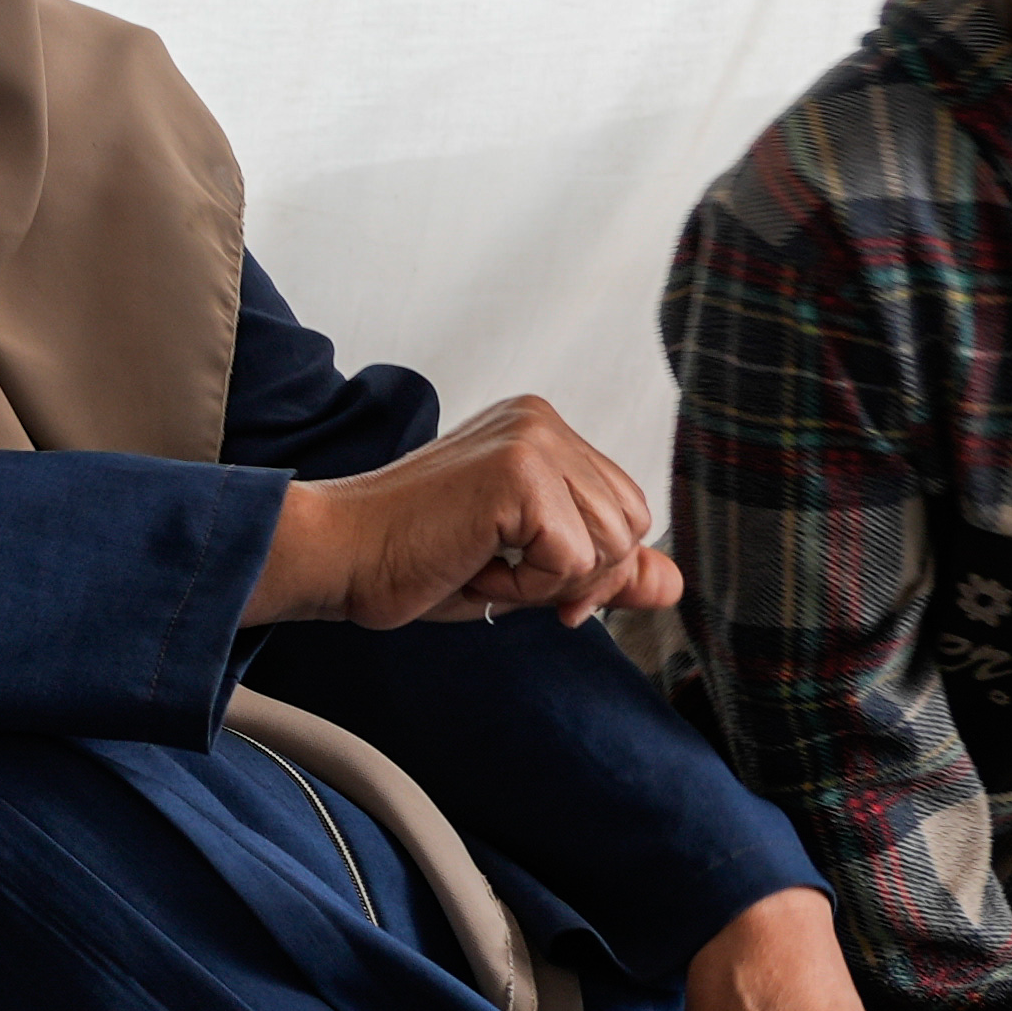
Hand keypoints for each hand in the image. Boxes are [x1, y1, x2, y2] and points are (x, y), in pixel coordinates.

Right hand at [255, 395, 681, 632]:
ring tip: (483, 566)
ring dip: (549, 583)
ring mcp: (532, 441)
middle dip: (581, 577)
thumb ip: (600, 570)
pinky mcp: (519, 474)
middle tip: (506, 580)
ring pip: (611, 544)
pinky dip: (527, 589)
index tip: (539, 588)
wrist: (339, 556)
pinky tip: (474, 568)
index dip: (594, 565)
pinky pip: (573, 562)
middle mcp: (542, 421)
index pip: (625, 509)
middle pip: (631, 524)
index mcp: (540, 429)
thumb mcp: (526, 569)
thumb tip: (673, 583)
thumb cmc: (414, 560)